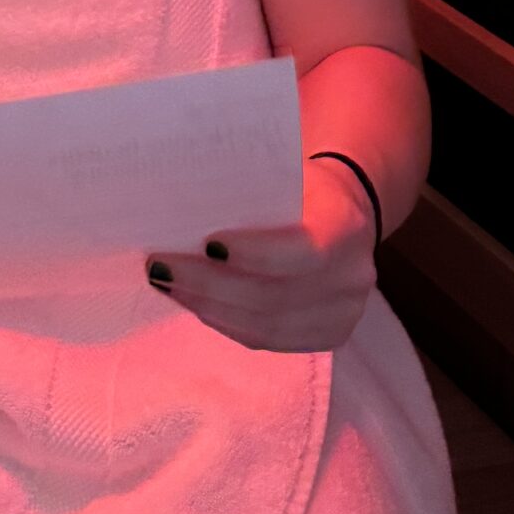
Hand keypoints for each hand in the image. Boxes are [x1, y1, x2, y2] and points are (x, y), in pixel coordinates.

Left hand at [146, 155, 377, 352]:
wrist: (343, 212)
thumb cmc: (298, 186)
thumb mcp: (282, 173)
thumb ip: (246, 189)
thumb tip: (176, 201)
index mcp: (345, 226)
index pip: (302, 252)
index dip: (253, 254)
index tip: (205, 243)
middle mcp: (353, 277)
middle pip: (274, 296)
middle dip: (209, 285)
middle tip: (160, 267)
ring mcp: (344, 315)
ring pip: (267, 327)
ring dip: (210, 308)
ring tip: (168, 285)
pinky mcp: (329, 336)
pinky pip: (270, 341)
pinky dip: (227, 324)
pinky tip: (197, 304)